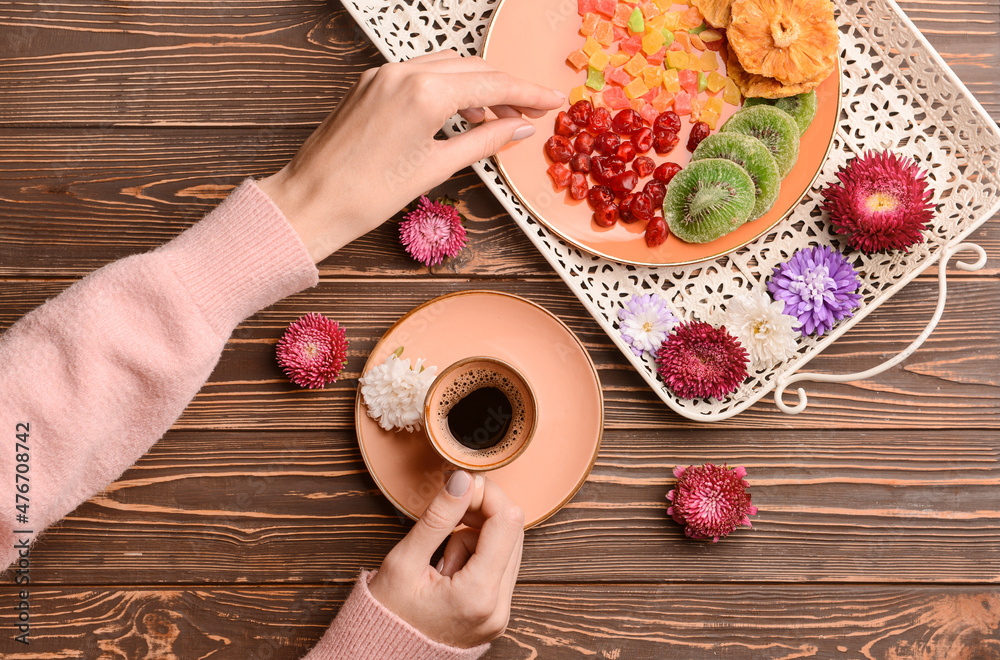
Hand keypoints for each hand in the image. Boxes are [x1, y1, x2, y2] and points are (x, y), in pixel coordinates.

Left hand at [258, 50, 563, 262]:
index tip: (554, 100)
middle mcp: (403, 73)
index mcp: (424, 92)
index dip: (529, 92)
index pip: (493, 83)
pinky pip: (420, 74)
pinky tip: (459, 112)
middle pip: (473, 68)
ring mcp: (382, 75)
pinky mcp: (368, 84)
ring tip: (498, 116)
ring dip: (478, 85)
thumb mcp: (436, 168)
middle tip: (531, 112)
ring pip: (447, 66)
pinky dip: (447, 86)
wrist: (311, 202)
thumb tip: (519, 128)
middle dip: (507, 87)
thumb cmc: (367, 194)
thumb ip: (483, 142)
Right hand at [368, 470, 524, 648]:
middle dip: (483, 514)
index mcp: (478, 595)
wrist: (383, 659)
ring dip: (479, 536)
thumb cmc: (387, 616)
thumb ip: (438, 518)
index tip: (460, 488)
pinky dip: (479, 556)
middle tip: (448, 515)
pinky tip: (451, 566)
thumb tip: (462, 479)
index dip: (487, 494)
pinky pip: (500, 567)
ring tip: (442, 554)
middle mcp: (498, 607)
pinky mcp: (496, 614)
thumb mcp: (404, 561)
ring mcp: (500, 614)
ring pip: (509, 548)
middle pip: (513, 532)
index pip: (507, 521)